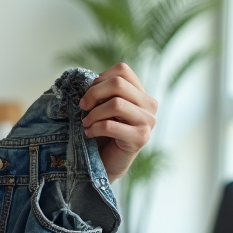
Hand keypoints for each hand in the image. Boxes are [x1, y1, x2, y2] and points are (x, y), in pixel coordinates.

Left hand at [77, 63, 156, 181]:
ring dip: (93, 114)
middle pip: (118, 83)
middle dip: (94, 94)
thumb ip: (103, 92)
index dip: (100, 79)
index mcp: (141, 93)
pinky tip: (89, 134)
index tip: (89, 96)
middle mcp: (149, 105)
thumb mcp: (104, 107)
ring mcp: (148, 121)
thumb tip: (89, 83)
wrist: (107, 162)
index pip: (122, 70)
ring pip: (116, 104)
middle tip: (82, 107)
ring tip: (86, 123)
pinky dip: (94, 128)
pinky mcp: (141, 138)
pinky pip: (111, 125)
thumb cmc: (103, 133)